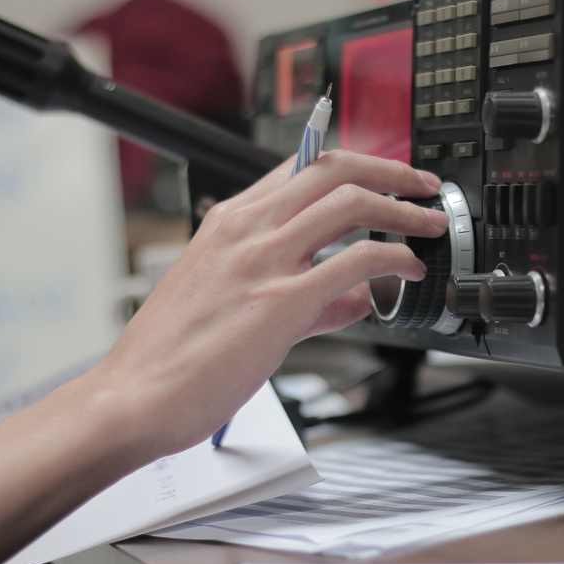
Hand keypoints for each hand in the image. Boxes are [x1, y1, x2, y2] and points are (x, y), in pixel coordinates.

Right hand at [87, 150, 446, 458]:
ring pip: (350, 203)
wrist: (134, 397)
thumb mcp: (235, 304)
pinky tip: (407, 272)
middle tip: (423, 186)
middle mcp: (246, 230)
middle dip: (391, 171)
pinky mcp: (281, 303)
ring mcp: (263, 262)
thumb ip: (303, 294)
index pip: (302, 167)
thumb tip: (354, 294)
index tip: (387, 178)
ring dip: (402, 210)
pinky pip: (354, 262)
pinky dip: (393, 259)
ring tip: (428, 225)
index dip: (356, 167)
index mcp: (229, 221)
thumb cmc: (173, 356)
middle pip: (333, 168)